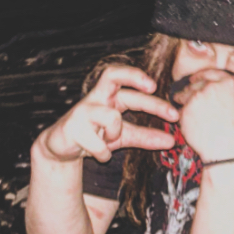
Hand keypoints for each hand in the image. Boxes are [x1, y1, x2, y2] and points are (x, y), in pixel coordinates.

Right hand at [39, 65, 178, 162]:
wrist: (61, 148)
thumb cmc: (94, 135)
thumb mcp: (123, 136)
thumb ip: (145, 136)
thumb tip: (171, 141)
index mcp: (109, 96)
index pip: (124, 80)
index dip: (139, 78)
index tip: (156, 86)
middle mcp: (96, 99)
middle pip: (117, 82)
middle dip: (146, 95)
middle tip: (166, 106)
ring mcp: (83, 112)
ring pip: (111, 116)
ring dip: (115, 133)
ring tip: (109, 141)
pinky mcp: (72, 128)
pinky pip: (98, 142)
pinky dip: (102, 152)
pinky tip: (99, 154)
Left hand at [177, 69, 233, 162]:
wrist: (230, 152)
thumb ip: (228, 93)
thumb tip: (217, 88)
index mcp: (229, 83)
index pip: (210, 73)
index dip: (200, 76)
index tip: (194, 80)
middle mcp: (212, 86)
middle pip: (194, 83)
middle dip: (189, 90)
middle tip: (185, 97)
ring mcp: (197, 97)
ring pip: (183, 95)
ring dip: (182, 102)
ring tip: (189, 115)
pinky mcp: (185, 111)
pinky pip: (179, 112)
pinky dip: (182, 118)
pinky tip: (192, 128)